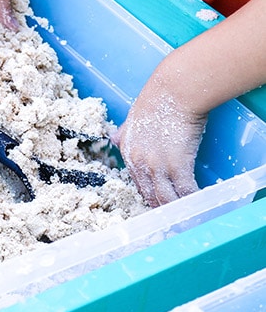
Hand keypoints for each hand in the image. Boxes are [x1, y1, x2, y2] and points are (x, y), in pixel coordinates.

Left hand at [113, 80, 204, 206]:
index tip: (156, 203)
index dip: (148, 194)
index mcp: (127, 152)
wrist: (173, 92)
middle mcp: (138, 163)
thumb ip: (124, 132)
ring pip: (165, 198)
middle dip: (159, 209)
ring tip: (185, 218)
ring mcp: (157, 165)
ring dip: (176, 209)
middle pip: (149, 195)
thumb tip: (112, 137)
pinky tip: (199, 205)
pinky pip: (185, 191)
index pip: (136, 182)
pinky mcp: (177, 165)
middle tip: (170, 219)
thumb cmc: (156, 101)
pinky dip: (192, 201)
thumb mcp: (132, 119)